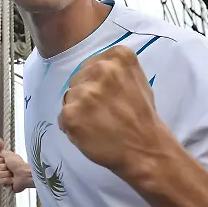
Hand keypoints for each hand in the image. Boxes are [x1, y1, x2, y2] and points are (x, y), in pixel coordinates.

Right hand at [0, 150, 33, 192]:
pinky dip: (7, 180)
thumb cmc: (19, 164)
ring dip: (6, 174)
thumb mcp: (9, 154)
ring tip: (12, 175)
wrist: (25, 175)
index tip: (5, 161)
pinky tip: (12, 180)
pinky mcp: (7, 183)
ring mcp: (7, 176)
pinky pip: (1, 181)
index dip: (1, 161)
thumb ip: (2, 152)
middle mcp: (7, 168)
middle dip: (3, 168)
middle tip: (10, 168)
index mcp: (8, 161)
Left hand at [58, 45, 174, 181]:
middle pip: (78, 79)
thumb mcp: (137, 80)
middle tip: (102, 112)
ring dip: (78, 110)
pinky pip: (62, 117)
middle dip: (86, 94)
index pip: (92, 64)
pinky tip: (89, 133)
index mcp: (118, 57)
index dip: (96, 82)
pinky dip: (71, 126)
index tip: (108, 96)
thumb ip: (115, 71)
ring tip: (98, 123)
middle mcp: (100, 69)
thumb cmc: (142, 116)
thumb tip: (92, 72)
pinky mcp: (71, 113)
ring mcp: (84, 92)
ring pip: (69, 97)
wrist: (145, 149)